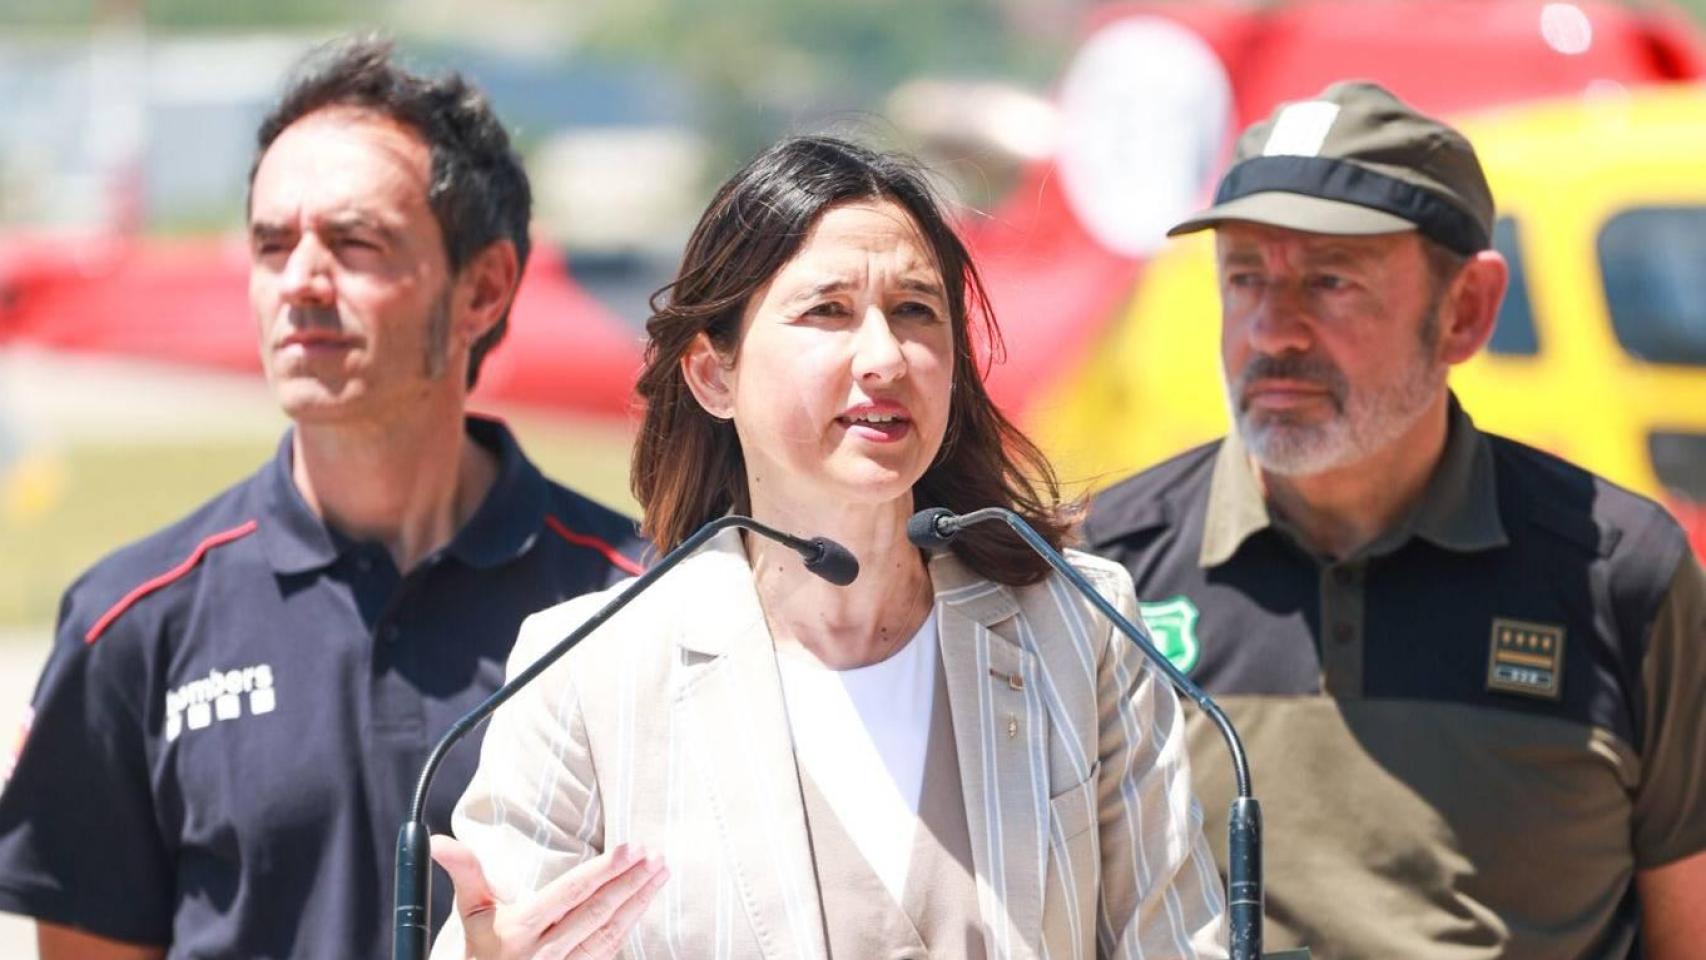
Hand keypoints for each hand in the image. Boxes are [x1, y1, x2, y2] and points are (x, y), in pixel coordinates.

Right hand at [431, 834, 668, 959]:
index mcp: (522, 929)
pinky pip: (610, 949)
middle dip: (630, 882)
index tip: (631, 848)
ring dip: (638, 901)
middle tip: (655, 856)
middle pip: (597, 912)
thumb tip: (441, 841)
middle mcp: (547, 951)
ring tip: (659, 873)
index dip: (603, 870)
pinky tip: (643, 902)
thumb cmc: (482, 952)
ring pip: (610, 931)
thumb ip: (466, 873)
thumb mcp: (472, 915)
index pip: (571, 894)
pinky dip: (630, 924)